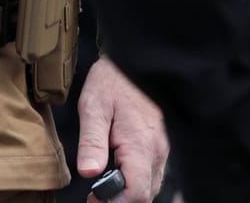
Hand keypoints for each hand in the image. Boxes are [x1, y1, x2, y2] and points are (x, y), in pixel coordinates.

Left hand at [76, 58, 168, 202]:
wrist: (134, 60)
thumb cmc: (112, 81)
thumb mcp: (94, 106)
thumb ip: (91, 141)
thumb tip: (88, 173)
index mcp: (140, 143)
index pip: (137, 193)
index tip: (91, 199)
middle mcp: (156, 150)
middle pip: (146, 195)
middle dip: (120, 201)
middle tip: (94, 195)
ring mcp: (161, 148)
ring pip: (150, 187)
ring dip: (128, 193)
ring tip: (103, 184)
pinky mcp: (159, 144)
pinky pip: (152, 174)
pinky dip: (136, 181)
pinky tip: (117, 172)